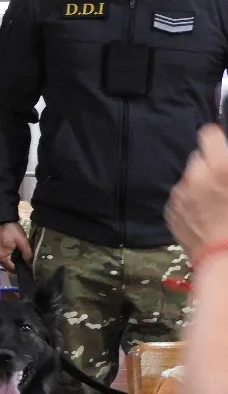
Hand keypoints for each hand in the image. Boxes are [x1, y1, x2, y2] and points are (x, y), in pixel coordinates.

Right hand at [0, 222, 31, 272]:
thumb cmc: (10, 230)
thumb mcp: (22, 241)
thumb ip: (27, 254)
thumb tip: (31, 265)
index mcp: (0, 257)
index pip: (12, 269)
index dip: (21, 267)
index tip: (27, 264)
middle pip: (7, 265)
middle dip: (15, 262)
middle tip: (22, 255)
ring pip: (2, 260)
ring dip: (9, 257)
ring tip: (15, 250)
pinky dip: (4, 253)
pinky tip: (9, 246)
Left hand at [166, 124, 227, 260]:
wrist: (224, 259)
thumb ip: (227, 168)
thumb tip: (224, 162)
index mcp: (221, 168)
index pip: (209, 134)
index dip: (216, 139)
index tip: (220, 147)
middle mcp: (196, 176)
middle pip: (198, 157)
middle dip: (209, 165)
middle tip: (221, 181)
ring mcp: (180, 194)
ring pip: (188, 178)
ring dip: (198, 184)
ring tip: (213, 202)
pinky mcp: (170, 210)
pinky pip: (180, 197)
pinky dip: (190, 201)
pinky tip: (203, 215)